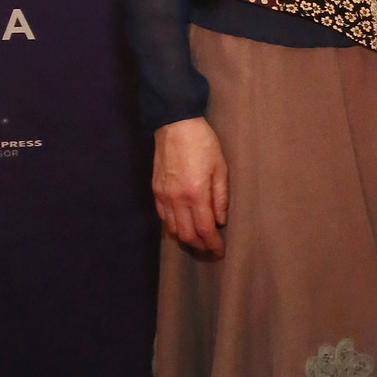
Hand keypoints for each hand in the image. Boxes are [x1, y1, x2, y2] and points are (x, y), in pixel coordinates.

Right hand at [152, 117, 228, 253]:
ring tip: (198, 238)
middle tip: (211, 248)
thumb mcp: (220, 168)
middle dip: (199, 246)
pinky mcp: (155, 190)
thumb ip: (220, 197)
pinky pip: (163, 217)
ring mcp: (163, 195)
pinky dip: (173, 225)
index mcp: (196, 194)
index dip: (213, 244)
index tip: (220, 251)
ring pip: (172, 229)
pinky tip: (182, 223)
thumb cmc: (203, 143)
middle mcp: (176, 199)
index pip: (204, 230)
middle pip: (186, 235)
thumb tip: (220, 220)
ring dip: (186, 238)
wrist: (175, 124)